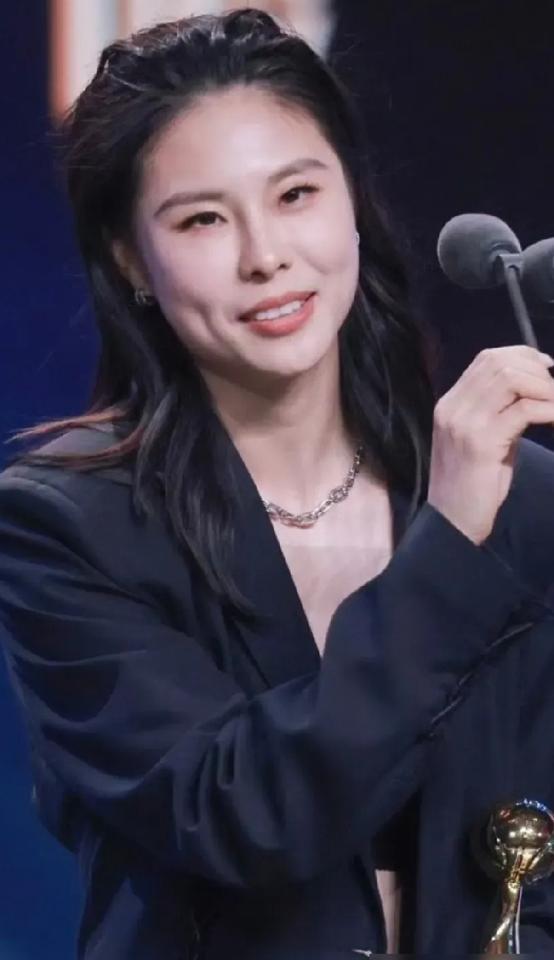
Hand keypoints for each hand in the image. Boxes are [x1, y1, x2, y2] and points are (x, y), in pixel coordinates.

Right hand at [427, 345, 553, 543]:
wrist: (454, 522)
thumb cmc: (473, 484)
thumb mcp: (482, 439)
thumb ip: (498, 411)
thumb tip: (534, 386)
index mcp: (450, 404)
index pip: (487, 359)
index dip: (522, 356)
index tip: (547, 368)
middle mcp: (453, 408)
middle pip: (500, 364)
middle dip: (537, 371)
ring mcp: (464, 424)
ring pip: (511, 380)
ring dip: (544, 388)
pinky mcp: (481, 443)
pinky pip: (524, 411)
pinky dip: (548, 410)